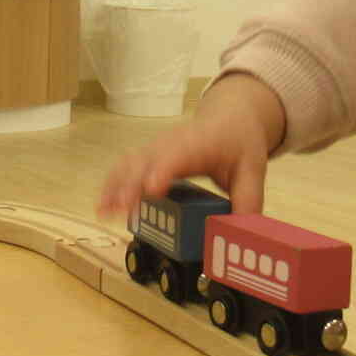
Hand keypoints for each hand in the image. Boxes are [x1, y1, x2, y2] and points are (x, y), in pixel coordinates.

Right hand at [95, 72, 286, 223]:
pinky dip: (112, 184)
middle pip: (146, 161)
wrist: (228, 118)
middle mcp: (172, 143)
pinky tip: (103, 205)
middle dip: (131, 185)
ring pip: (130, 163)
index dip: (162, 171)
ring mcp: (156, 147)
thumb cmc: (238, 143)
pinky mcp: (148, 155)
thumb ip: (247, 204)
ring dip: (115, 186)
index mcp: (200, 143)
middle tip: (121, 212)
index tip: (151, 188)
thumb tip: (240, 237)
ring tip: (104, 212)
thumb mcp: (252, 172)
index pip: (177, 155)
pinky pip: (125, 166)